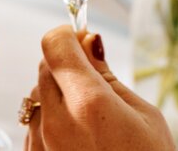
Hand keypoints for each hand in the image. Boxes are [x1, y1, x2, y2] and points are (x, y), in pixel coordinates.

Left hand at [25, 25, 174, 150]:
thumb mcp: (144, 116)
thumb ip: (109, 76)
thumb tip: (89, 41)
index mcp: (89, 103)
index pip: (54, 44)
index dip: (68, 36)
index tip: (83, 41)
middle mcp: (57, 122)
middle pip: (44, 67)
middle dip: (66, 66)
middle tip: (94, 82)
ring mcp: (41, 144)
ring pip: (37, 96)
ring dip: (57, 96)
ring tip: (90, 120)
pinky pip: (33, 126)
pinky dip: (50, 122)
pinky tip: (79, 139)